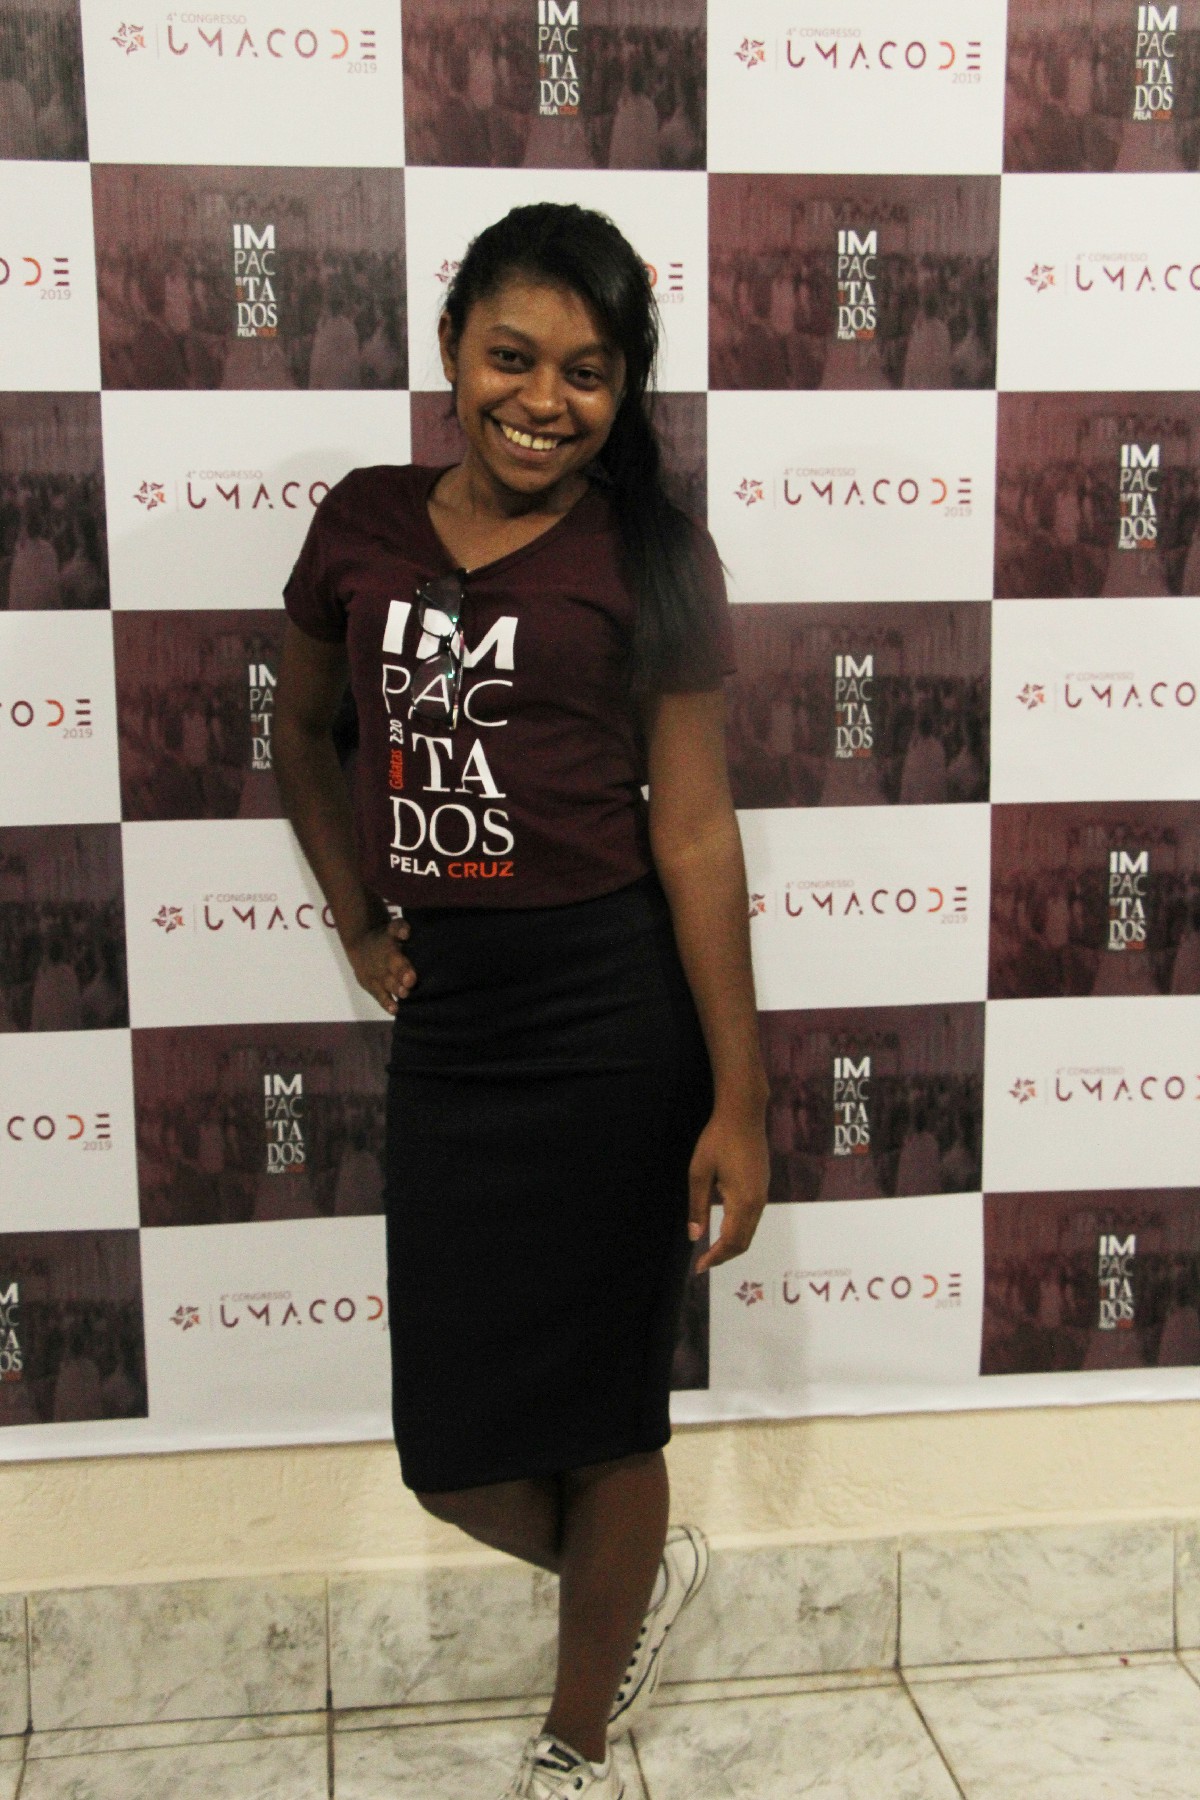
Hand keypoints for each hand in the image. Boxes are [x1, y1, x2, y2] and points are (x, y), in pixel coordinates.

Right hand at [344, 920, 415, 1014]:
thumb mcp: (393, 927)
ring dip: (396, 988)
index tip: (410, 959)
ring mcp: (376, 974)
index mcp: (390, 942)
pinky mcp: (371, 985)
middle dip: (402, 972)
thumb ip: (400, 928)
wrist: (360, 944)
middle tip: (410, 980)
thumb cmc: (386, 937)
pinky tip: (394, 1010)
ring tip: (404, 994)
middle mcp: (383, 959)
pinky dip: (387, 1003)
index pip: (395, 940)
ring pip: (388, 982)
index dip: (402, 942)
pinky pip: (380, 995)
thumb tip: (406, 933)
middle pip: (395, 965)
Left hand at [687, 1108, 769, 1274]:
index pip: (731, 1241)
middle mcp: (758, 1202)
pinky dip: (739, 1231)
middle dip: (724, 1256)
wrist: (743, 1114)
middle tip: (703, 1263)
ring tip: (712, 1250)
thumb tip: (694, 1236)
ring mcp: (763, 1194)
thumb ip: (697, 1207)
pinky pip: (753, 1218)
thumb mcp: (699, 1173)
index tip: (699, 1267)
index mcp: (742, 1201)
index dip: (715, 1258)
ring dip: (732, 1244)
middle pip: (744, 1242)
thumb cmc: (717, 1140)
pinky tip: (724, 1228)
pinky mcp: (763, 1186)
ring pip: (750, 1231)